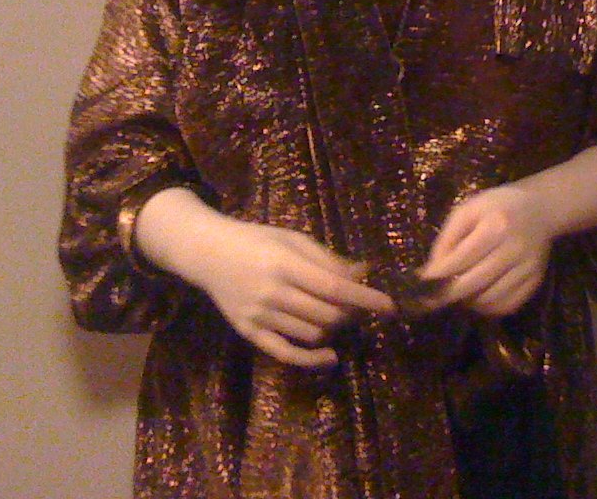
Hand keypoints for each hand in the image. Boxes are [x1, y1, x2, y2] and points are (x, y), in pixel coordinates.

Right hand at [135, 189, 393, 367]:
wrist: (207, 253)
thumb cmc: (256, 240)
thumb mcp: (293, 238)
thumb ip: (327, 258)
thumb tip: (364, 273)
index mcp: (285, 263)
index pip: (334, 287)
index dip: (365, 298)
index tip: (389, 305)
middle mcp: (272, 292)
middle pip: (326, 313)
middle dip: (353, 313)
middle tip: (363, 307)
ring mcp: (258, 315)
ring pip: (311, 333)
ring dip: (335, 329)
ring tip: (342, 317)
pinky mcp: (248, 332)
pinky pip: (284, 353)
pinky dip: (311, 359)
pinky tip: (330, 355)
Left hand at [417, 185, 553, 317]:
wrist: (540, 208)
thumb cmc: (497, 206)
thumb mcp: (467, 211)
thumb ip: (447, 240)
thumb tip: (430, 273)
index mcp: (495, 225)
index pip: (459, 261)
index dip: (436, 278)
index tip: (419, 287)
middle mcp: (514, 248)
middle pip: (472, 285)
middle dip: (447, 295)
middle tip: (433, 298)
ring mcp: (528, 268)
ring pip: (489, 300)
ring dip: (468, 302)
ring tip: (460, 291)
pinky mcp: (535, 281)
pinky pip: (507, 306)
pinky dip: (488, 307)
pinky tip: (480, 295)